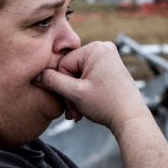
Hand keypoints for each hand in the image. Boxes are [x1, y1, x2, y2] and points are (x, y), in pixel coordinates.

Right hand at [35, 41, 149, 130]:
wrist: (131, 118)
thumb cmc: (108, 105)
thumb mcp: (75, 93)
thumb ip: (52, 81)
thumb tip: (36, 74)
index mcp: (96, 48)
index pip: (63, 64)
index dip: (63, 85)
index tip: (70, 102)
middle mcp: (103, 48)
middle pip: (71, 70)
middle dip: (69, 92)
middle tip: (74, 111)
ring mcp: (108, 57)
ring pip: (78, 75)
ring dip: (75, 95)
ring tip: (79, 112)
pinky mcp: (110, 67)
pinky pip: (88, 76)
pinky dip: (84, 91)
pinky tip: (86, 106)